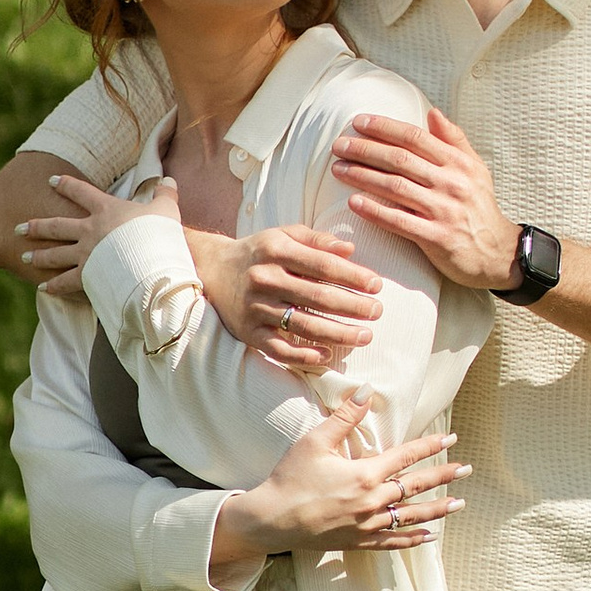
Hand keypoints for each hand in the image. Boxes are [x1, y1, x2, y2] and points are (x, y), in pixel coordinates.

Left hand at [15, 170, 176, 283]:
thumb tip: (169, 181)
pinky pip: (66, 281)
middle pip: (56, 226)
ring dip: (38, 255)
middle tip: (19, 227)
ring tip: (23, 256)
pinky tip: (43, 288)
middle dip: (36, 226)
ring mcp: (86, 254)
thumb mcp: (165, 209)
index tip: (51, 180)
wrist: (151, 260)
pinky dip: (54, 286)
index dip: (66, 184)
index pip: (81, 192)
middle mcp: (89, 230)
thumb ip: (165, 194)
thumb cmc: (158, 233)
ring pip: (54, 254)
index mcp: (105, 210)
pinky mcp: (88, 276)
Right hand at [217, 218, 385, 375]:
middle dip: (353, 306)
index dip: (353, 276)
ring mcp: (256, 307)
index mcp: (276, 250)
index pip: (323, 265)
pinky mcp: (248, 332)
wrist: (213, 270)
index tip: (377, 285)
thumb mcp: (284, 235)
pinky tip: (326, 355)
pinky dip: (303, 354)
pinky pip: (279, 349)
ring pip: (303, 325)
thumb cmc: (260, 252)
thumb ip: (317, 240)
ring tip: (365, 336)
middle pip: (318, 297)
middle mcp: (264, 278)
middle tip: (377, 312)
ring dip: (338, 333)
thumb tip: (351, 250)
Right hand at [228, 391, 467, 558]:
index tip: (450, 439)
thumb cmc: (290, 478)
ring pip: (410, 515)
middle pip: (415, 486)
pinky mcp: (358, 541)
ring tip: (459, 503)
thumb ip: (345, 417)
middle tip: (466, 469)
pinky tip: (430, 536)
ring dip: (437, 508)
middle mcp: (372, 501)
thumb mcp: (315, 442)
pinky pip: (393, 542)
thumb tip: (368, 391)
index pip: (406, 456)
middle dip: (443, 476)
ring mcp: (367, 524)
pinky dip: (413, 539)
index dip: (430, 446)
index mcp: (365, 474)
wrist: (271, 520)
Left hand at [332, 106, 522, 294]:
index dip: (384, 128)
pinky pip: (399, 221)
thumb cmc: (480, 208)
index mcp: (458, 163)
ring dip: (363, 177)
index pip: (415, 138)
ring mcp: (444, 211)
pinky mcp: (437, 238)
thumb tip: (433, 113)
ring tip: (338, 170)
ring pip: (395, 188)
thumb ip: (455, 140)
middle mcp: (451, 183)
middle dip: (365, 150)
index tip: (358, 123)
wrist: (499, 253)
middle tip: (339, 146)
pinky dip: (375, 211)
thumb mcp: (475, 169)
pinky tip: (353, 203)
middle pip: (400, 160)